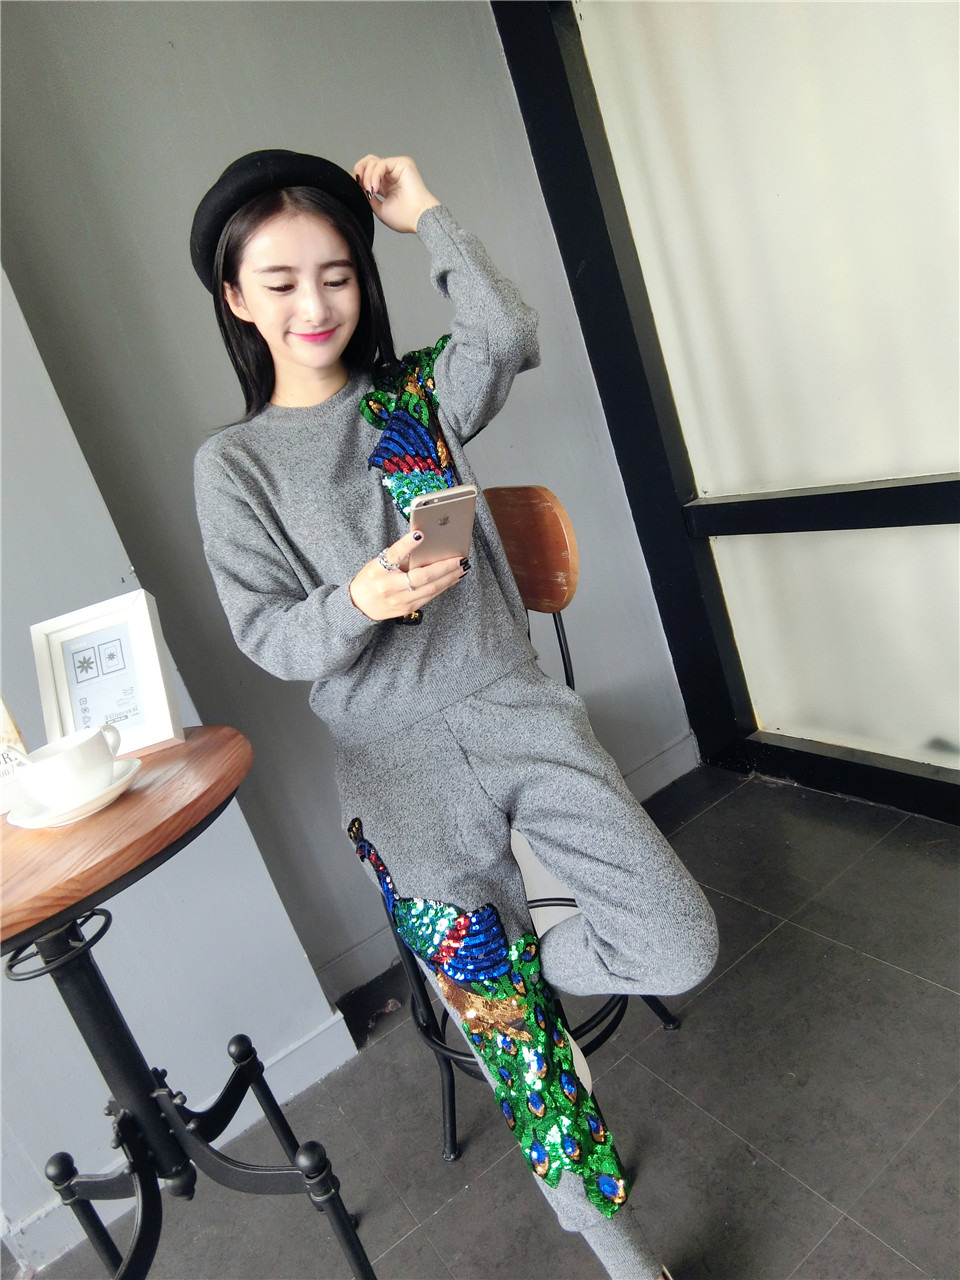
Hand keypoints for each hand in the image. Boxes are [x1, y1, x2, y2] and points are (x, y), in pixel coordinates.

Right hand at [349, 529, 467, 620]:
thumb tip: (422, 542)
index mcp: (378, 570)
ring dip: (449, 577)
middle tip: (459, 558)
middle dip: (444, 567)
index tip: (420, 534)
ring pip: (430, 588)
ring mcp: (400, 600)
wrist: (359, 606)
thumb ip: (398, 556)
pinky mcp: (407, 608)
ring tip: (461, 567)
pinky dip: (443, 586)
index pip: (394, 554)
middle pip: (421, 576)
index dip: (408, 544)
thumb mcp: (377, 563)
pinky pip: (429, 596)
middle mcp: (389, 587)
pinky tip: (452, 578)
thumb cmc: (371, 579)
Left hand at [352, 155, 440, 233]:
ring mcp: (397, 168)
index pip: (368, 173)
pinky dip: (374, 175)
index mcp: (387, 185)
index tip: (354, 189)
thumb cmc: (405, 218)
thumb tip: (357, 187)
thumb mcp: (379, 209)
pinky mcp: (403, 163)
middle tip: (358, 185)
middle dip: (359, 171)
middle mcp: (392, 174)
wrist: (419, 219)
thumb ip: (368, 196)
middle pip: (369, 162)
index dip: (358, 178)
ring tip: (371, 191)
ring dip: (367, 177)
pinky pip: (381, 164)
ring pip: (373, 162)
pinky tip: (375, 188)